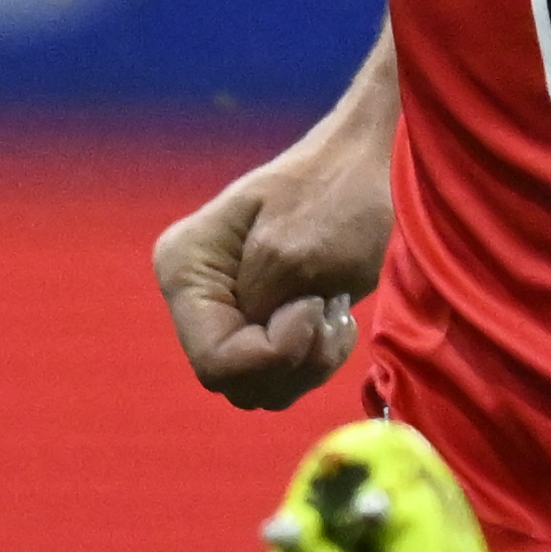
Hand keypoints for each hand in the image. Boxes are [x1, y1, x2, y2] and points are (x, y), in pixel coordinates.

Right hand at [152, 101, 392, 408]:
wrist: (364, 164)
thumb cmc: (337, 191)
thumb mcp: (301, 248)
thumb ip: (266, 303)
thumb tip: (260, 347)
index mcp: (185, 269)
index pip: (215, 361)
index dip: (273, 354)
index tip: (314, 306)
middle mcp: (194, 298)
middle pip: (236, 381)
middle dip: (294, 361)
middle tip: (329, 310)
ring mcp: (224, 314)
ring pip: (262, 387)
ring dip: (311, 361)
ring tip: (334, 308)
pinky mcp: (256, 325)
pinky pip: (282, 376)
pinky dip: (317, 357)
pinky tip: (334, 313)